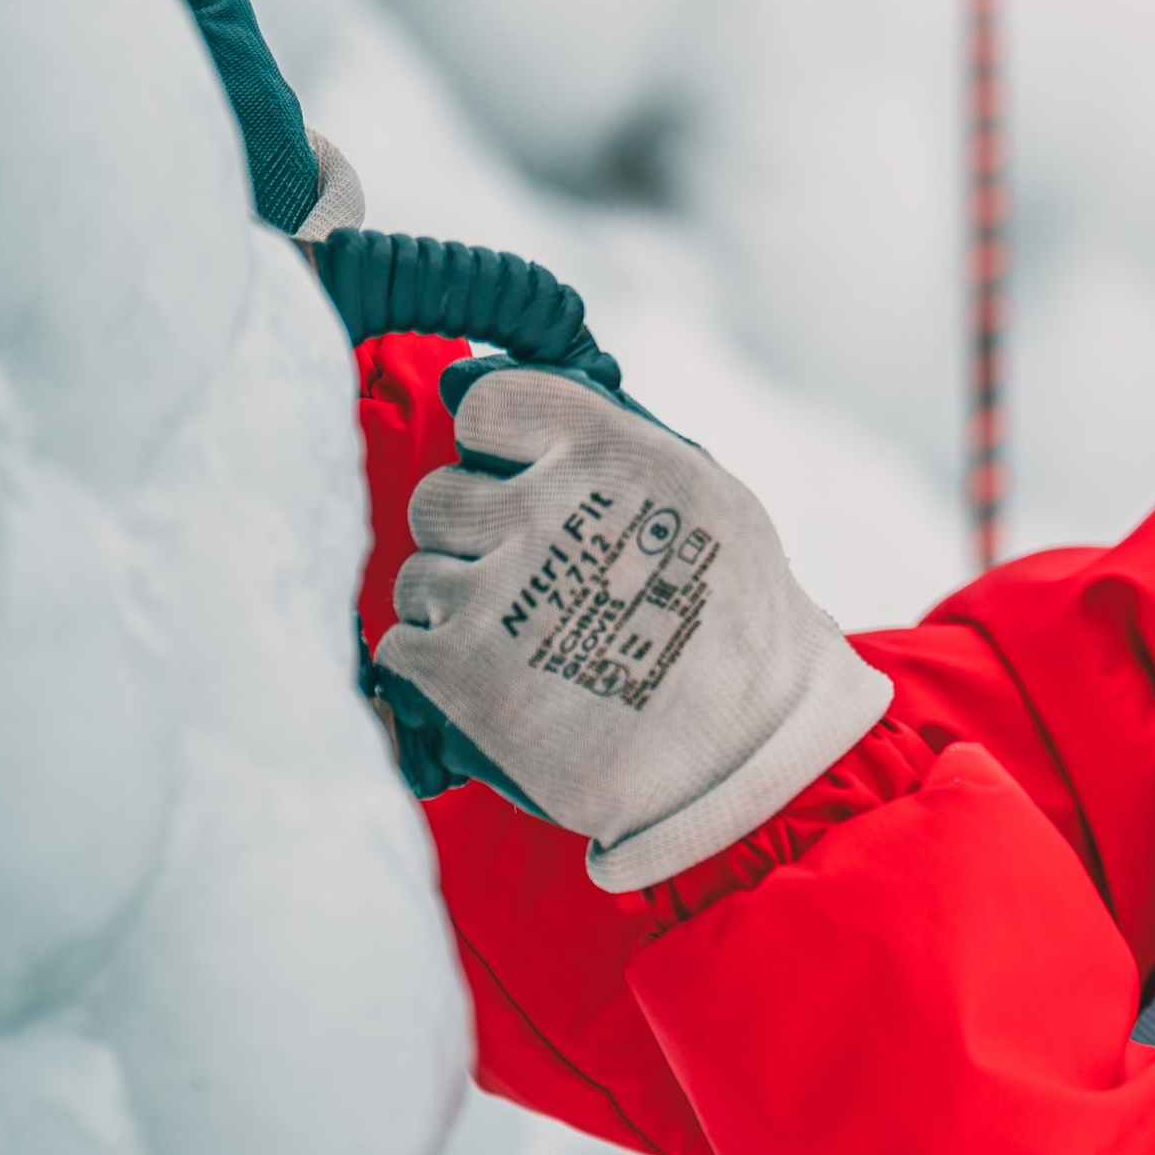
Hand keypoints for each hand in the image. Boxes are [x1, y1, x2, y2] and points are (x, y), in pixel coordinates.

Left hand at [373, 366, 891, 890]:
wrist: (752, 747)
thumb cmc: (740, 621)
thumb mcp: (703, 495)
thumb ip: (610, 448)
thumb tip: (511, 422)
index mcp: (605, 454)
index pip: (484, 407)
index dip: (494, 449)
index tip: (520, 484)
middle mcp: (543, 512)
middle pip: (437, 498)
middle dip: (471, 538)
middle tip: (523, 580)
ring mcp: (497, 595)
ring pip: (416, 577)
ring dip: (455, 609)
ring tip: (518, 646)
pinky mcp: (461, 676)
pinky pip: (401, 647)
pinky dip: (436, 671)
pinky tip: (493, 687)